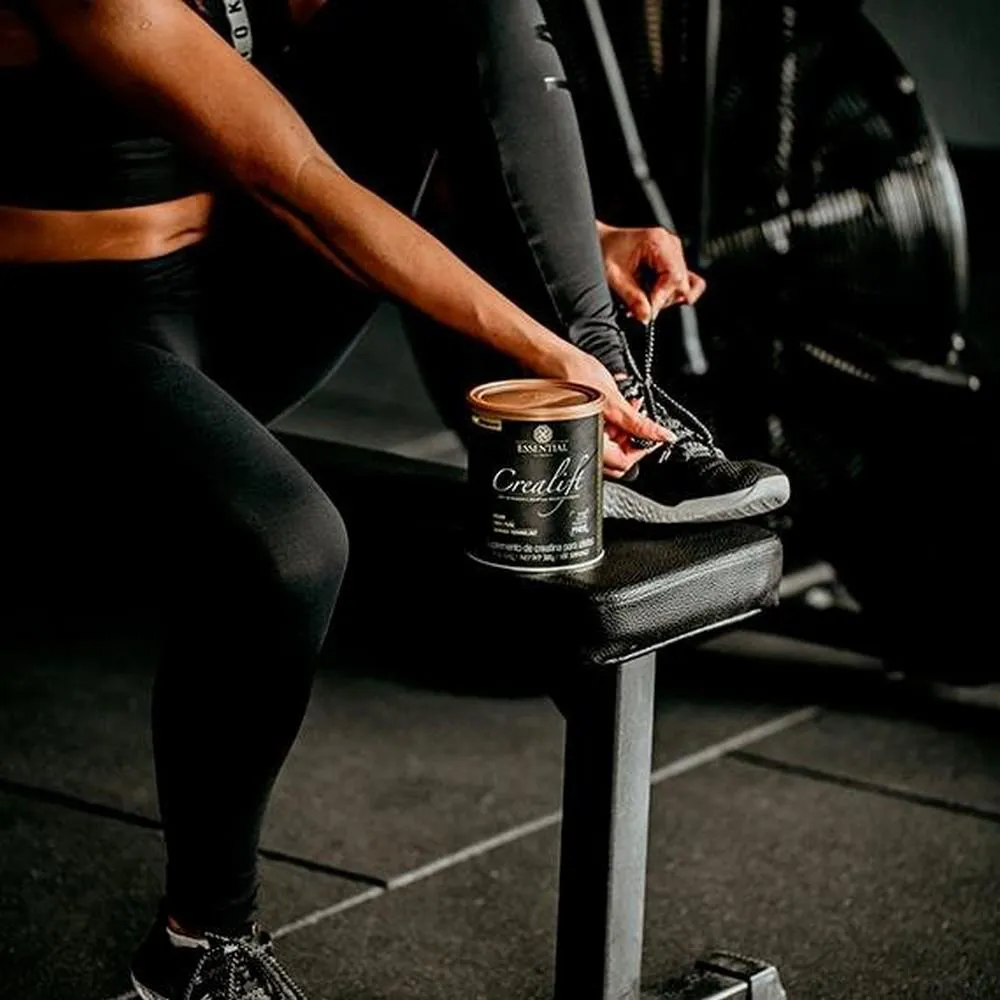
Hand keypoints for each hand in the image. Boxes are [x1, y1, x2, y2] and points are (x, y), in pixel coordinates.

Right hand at [548, 344, 673, 477]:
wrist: (553, 360)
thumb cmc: (572, 376)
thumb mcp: (613, 399)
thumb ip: (638, 424)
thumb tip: (661, 436)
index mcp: (591, 443)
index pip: (624, 463)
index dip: (643, 450)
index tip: (654, 436)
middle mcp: (583, 445)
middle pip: (617, 458)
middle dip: (634, 440)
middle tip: (642, 422)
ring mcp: (580, 437)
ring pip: (610, 447)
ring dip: (624, 430)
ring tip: (630, 408)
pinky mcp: (579, 427)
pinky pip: (601, 434)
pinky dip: (613, 424)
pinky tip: (617, 408)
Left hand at [597, 221, 706, 322]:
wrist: (599, 242)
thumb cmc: (603, 250)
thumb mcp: (613, 277)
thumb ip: (632, 298)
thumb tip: (646, 317)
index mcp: (658, 242)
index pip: (674, 277)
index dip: (661, 298)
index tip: (647, 311)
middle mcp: (671, 246)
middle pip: (681, 284)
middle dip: (661, 300)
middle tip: (639, 306)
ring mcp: (673, 254)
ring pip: (683, 287)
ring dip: (663, 300)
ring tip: (641, 300)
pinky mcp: (672, 264)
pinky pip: (685, 283)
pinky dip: (671, 296)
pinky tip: (655, 300)